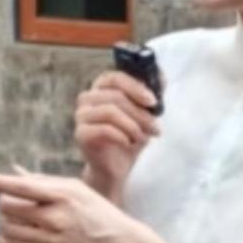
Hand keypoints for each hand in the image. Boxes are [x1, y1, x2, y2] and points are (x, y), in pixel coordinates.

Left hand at [0, 170, 140, 242]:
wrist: (119, 242)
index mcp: (61, 194)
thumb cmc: (95, 210)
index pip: (18, 186)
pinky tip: (5, 238)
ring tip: (17, 222)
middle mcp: (55, 216)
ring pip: (7, 229)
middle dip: (5, 204)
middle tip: (15, 207)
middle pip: (7, 207)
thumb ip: (42, 181)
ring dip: (5, 223)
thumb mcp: (74, 188)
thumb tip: (13, 171)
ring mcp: (52, 239)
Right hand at [75, 70, 159, 198]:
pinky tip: (130, 144)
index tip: (153, 101)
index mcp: (101, 87)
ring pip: (111, 112)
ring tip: (143, 138)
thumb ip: (152, 93)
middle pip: (116, 96)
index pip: (116, 77)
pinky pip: (104, 129)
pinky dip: (122, 136)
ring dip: (133, 126)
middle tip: (155, 127)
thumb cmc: (130, 136)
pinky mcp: (81, 134)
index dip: (135, 87)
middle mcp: (87, 98)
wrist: (116, 167)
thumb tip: (161, 75)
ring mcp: (81, 115)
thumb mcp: (145, 113)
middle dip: (140, 113)